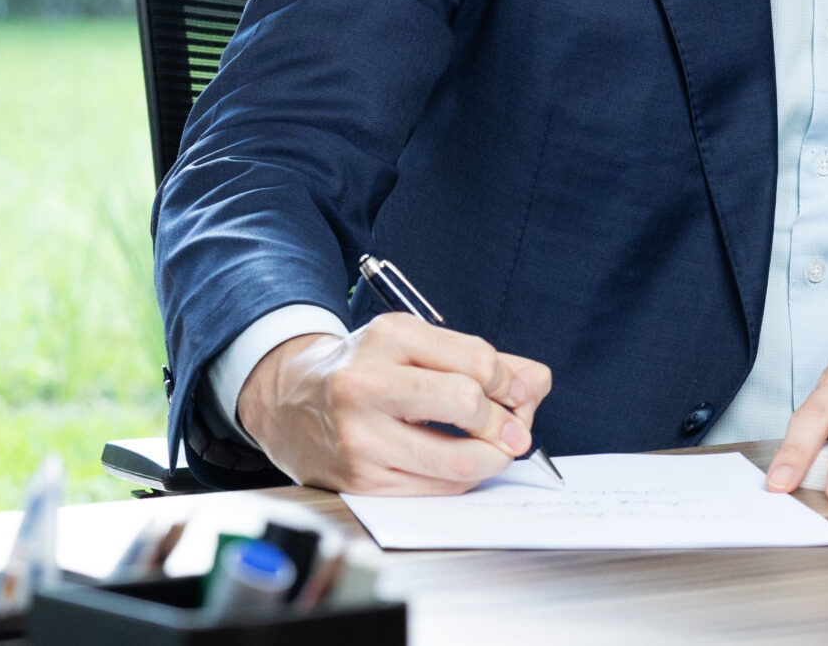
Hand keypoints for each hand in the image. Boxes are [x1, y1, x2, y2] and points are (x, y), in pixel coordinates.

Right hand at [234, 312, 552, 494]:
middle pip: (466, 404)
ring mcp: (361, 436)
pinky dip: (461, 480)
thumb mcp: (414, 345)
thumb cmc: (365, 369)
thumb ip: (481, 361)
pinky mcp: (361, 480)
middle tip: (516, 431)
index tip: (519, 395)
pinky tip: (458, 464)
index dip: (511, 383)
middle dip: (505, 423)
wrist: (289, 401)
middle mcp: (368, 383)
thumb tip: (537, 383)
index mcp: (389, 337)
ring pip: (457, 461)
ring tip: (497, 451)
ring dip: (493, 460)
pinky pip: (436, 489)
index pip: (476, 360)